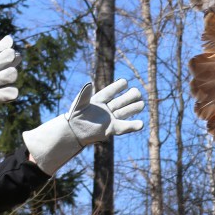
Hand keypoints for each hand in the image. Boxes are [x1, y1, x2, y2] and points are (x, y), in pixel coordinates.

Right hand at [0, 36, 19, 144]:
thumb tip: (9, 38)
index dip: (7, 51)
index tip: (12, 56)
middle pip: (7, 57)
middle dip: (13, 62)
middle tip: (10, 71)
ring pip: (10, 74)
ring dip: (12, 78)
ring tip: (8, 83)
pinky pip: (9, 93)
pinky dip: (12, 94)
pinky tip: (8, 95)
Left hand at [23, 78, 144, 174]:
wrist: (73, 132)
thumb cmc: (74, 116)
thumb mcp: (78, 104)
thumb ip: (84, 95)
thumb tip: (88, 84)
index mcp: (99, 100)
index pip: (110, 92)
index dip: (117, 87)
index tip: (124, 82)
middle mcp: (107, 109)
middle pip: (121, 101)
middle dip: (129, 97)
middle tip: (137, 92)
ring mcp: (110, 119)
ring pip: (124, 112)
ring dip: (133, 108)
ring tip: (142, 104)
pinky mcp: (111, 129)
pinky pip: (123, 127)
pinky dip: (132, 126)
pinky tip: (141, 124)